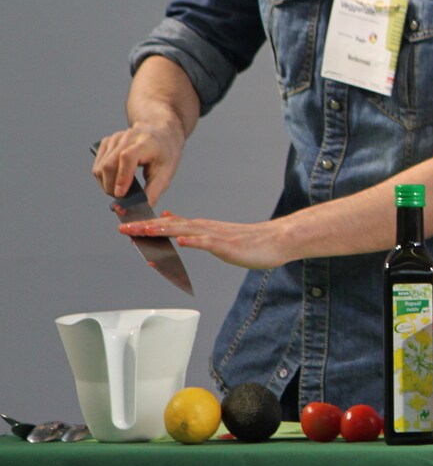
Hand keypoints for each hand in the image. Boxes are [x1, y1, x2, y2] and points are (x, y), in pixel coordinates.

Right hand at [92, 124, 184, 207]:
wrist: (161, 133)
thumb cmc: (165, 153)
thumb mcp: (167, 172)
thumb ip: (154, 191)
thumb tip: (142, 208)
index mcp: (146, 142)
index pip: (127, 157)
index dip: (122, 177)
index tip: (120, 194)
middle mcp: (128, 137)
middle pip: (109, 165)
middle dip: (111, 186)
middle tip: (122, 197)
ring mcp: (115, 138)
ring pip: (100, 167)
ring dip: (106, 184)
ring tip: (120, 189)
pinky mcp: (107, 142)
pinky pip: (98, 164)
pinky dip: (103, 177)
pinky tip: (115, 180)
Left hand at [118, 210, 288, 270]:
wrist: (277, 240)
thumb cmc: (250, 242)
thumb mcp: (216, 235)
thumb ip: (193, 230)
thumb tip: (170, 220)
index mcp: (202, 228)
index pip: (169, 224)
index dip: (147, 224)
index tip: (126, 224)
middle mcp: (206, 228)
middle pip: (171, 226)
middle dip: (146, 227)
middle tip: (123, 227)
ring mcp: (216, 236)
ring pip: (186, 231)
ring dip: (164, 230)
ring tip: (145, 230)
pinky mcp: (228, 245)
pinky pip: (209, 243)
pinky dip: (194, 241)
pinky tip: (182, 241)